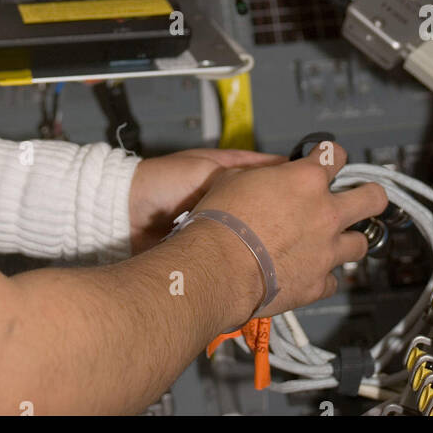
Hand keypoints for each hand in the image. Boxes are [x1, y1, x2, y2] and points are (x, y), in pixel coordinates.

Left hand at [128, 147, 287, 253]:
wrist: (122, 215)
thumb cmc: (157, 182)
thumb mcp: (204, 170)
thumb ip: (238, 172)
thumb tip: (278, 171)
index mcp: (223, 170)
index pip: (265, 172)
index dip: (287, 179)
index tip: (310, 186)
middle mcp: (222, 198)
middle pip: (261, 206)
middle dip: (280, 214)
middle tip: (303, 223)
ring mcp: (215, 223)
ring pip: (249, 231)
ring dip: (262, 238)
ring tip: (286, 245)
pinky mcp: (205, 247)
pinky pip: (231, 251)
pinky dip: (243, 255)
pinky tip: (260, 261)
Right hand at [190, 143, 387, 321]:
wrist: (218, 266)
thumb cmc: (222, 221)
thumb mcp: (236, 178)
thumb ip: (264, 175)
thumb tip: (269, 177)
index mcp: (306, 180)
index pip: (336, 155)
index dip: (332, 155)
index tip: (329, 159)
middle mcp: (325, 213)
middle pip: (373, 198)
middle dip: (370, 195)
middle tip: (363, 196)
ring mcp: (326, 250)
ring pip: (361, 244)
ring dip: (349, 240)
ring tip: (337, 241)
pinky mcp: (318, 283)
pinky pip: (333, 280)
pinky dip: (324, 276)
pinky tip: (310, 272)